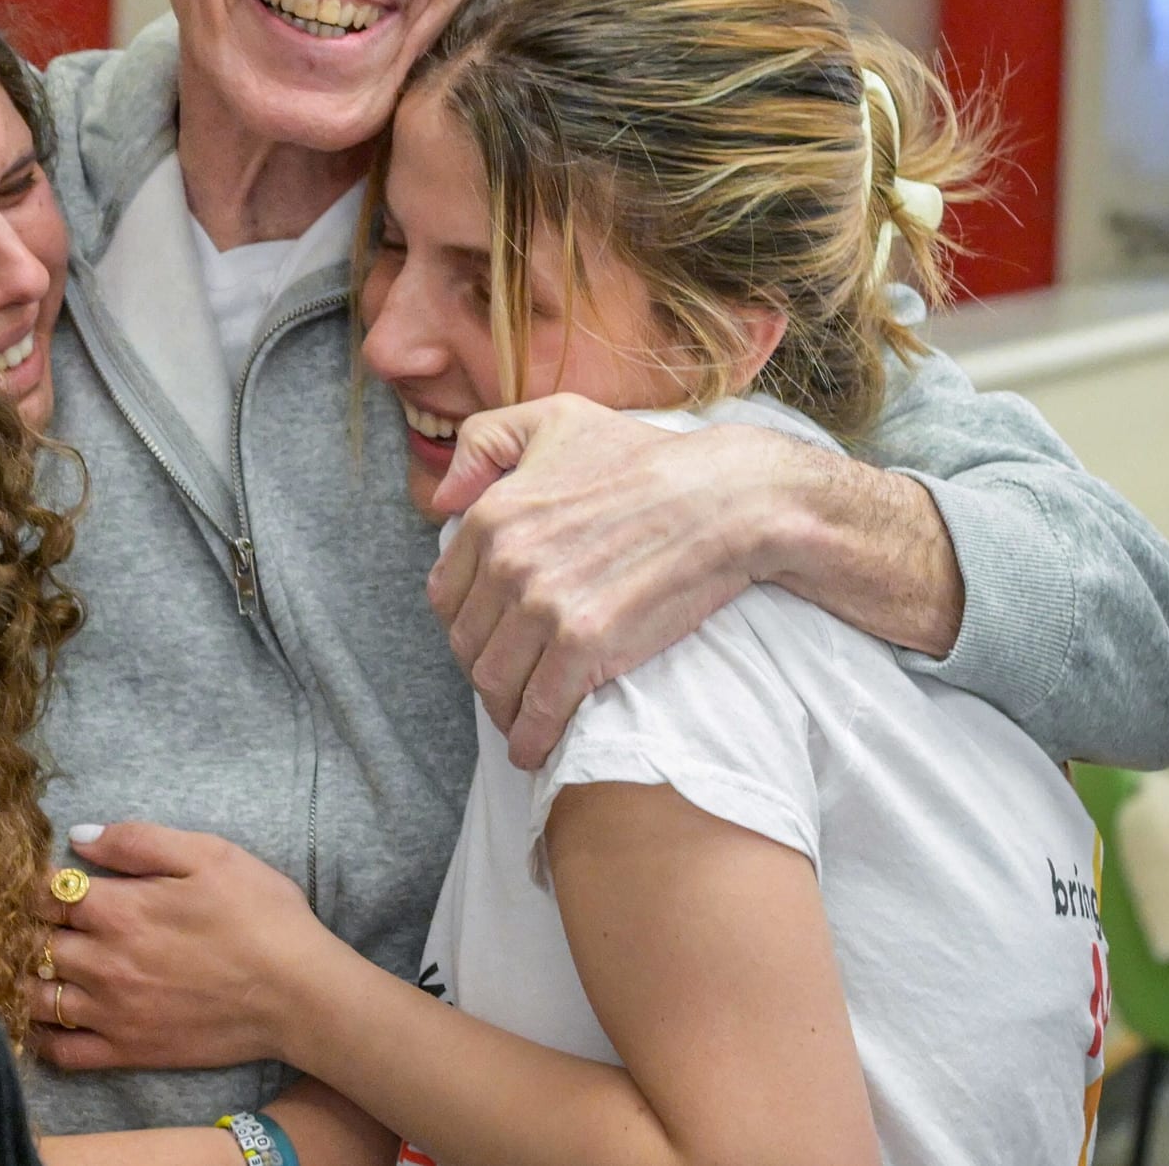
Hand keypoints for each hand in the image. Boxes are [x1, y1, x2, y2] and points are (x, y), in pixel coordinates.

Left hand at [25, 823, 334, 1072]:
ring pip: (35, 998)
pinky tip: (50, 1019)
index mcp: (119, 909)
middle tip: (42, 923)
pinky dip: (43, 1037)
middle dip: (31, 928)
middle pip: (34, 942)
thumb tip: (79, 836)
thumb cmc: (260, 916)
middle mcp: (104, 962)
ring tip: (40, 966)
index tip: (52, 884)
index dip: (41, 884)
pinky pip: (62, 1053)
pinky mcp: (129, 1052)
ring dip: (27, 978)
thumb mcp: (208, 854)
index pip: (45, 893)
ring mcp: (113, 1013)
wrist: (299, 994)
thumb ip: (137, 841)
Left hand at [431, 395, 780, 769]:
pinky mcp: (586, 646)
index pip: (445, 594)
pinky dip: (530, 737)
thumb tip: (442, 499)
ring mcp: (544, 607)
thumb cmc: (646, 458)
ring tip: (520, 717)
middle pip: (466, 643)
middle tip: (509, 680)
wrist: (726, 498)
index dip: (464, 621)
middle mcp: (508, 562)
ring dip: (503, 708)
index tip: (488, 636)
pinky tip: (535, 748)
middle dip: (483, 666)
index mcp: (493, 515)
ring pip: (494, 681)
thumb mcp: (555, 420)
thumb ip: (485, 444)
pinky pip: (538, 709)